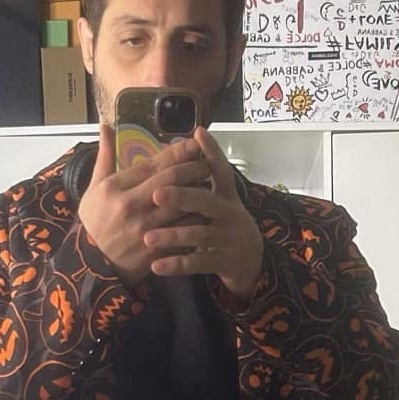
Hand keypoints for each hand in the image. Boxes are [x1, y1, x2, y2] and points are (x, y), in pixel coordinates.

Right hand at [75, 123, 214, 287]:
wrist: (91, 267)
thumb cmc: (93, 224)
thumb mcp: (93, 189)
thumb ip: (105, 156)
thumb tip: (106, 126)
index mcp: (115, 188)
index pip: (153, 163)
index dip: (177, 152)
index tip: (193, 144)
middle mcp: (131, 206)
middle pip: (172, 180)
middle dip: (194, 166)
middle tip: (207, 160)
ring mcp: (145, 229)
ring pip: (182, 205)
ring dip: (200, 192)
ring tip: (211, 183)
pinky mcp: (156, 249)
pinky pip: (184, 231)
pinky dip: (197, 219)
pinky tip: (206, 211)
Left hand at [141, 126, 264, 301]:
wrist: (251, 266)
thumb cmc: (223, 229)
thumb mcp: (217, 205)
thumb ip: (197, 182)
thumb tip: (173, 144)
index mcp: (227, 197)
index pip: (220, 170)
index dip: (212, 151)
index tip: (198, 133)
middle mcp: (232, 214)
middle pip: (207, 201)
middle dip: (182, 196)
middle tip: (156, 194)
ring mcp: (232, 239)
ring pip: (201, 233)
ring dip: (173, 235)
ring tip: (147, 238)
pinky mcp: (228, 262)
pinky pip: (200, 262)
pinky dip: (178, 264)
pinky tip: (156, 266)